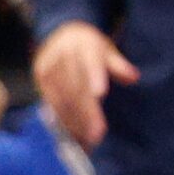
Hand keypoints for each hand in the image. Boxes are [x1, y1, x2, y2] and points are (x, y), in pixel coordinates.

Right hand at [31, 21, 135, 145]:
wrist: (59, 33)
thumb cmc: (90, 46)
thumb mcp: (106, 48)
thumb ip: (118, 64)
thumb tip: (134, 77)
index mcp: (84, 46)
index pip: (90, 62)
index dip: (94, 77)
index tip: (100, 94)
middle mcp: (63, 57)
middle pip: (76, 88)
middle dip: (86, 113)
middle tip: (97, 134)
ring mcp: (48, 69)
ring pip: (62, 99)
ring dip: (73, 122)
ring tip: (86, 140)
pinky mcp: (39, 81)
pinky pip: (50, 103)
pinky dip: (61, 120)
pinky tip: (71, 134)